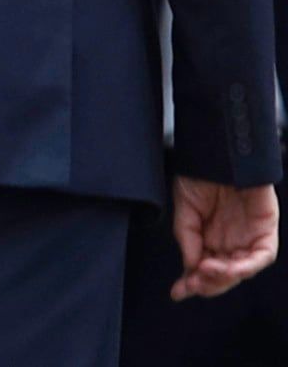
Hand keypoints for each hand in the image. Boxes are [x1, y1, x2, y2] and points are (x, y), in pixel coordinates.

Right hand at [171, 175, 278, 299]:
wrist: (220, 152)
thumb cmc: (200, 174)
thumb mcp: (183, 207)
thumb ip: (186, 236)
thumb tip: (189, 266)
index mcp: (208, 237)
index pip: (202, 267)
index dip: (191, 282)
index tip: (178, 292)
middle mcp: (229, 241)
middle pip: (223, 275)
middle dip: (208, 283)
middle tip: (193, 284)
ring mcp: (248, 238)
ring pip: (241, 270)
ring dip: (225, 277)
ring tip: (206, 270)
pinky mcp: (266, 232)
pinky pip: (261, 257)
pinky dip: (247, 265)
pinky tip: (231, 267)